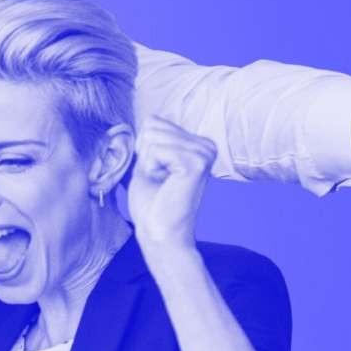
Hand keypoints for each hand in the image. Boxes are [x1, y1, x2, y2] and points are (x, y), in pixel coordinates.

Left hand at [128, 116, 216, 250]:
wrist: (159, 232)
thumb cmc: (152, 202)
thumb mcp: (148, 162)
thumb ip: (152, 139)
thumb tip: (150, 118)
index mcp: (198, 143)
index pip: (154, 121)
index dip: (144, 148)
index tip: (157, 172)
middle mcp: (206, 145)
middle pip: (152, 126)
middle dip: (145, 154)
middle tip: (159, 179)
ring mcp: (204, 153)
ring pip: (153, 137)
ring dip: (149, 163)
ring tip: (163, 182)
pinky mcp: (197, 163)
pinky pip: (156, 150)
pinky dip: (151, 168)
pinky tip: (166, 184)